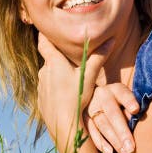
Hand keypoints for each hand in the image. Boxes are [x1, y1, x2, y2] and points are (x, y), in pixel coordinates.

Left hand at [36, 34, 107, 152]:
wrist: (63, 124)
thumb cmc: (77, 97)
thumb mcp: (90, 76)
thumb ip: (99, 57)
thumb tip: (110, 40)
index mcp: (54, 62)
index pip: (43, 42)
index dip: (44, 34)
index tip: (45, 28)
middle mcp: (44, 71)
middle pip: (49, 59)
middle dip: (57, 57)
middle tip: (68, 56)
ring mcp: (41, 86)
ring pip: (48, 74)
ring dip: (56, 74)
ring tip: (69, 78)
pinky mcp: (40, 99)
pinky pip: (47, 88)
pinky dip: (54, 88)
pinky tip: (65, 94)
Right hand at [85, 83, 138, 152]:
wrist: (96, 97)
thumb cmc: (119, 102)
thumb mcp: (126, 100)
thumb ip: (130, 108)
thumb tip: (133, 120)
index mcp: (115, 89)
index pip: (123, 93)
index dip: (129, 101)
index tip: (136, 110)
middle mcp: (101, 96)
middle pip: (112, 114)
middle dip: (122, 131)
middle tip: (132, 147)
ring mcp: (90, 107)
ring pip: (102, 125)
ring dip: (114, 141)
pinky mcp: (83, 118)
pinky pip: (92, 132)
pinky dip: (100, 143)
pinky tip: (110, 152)